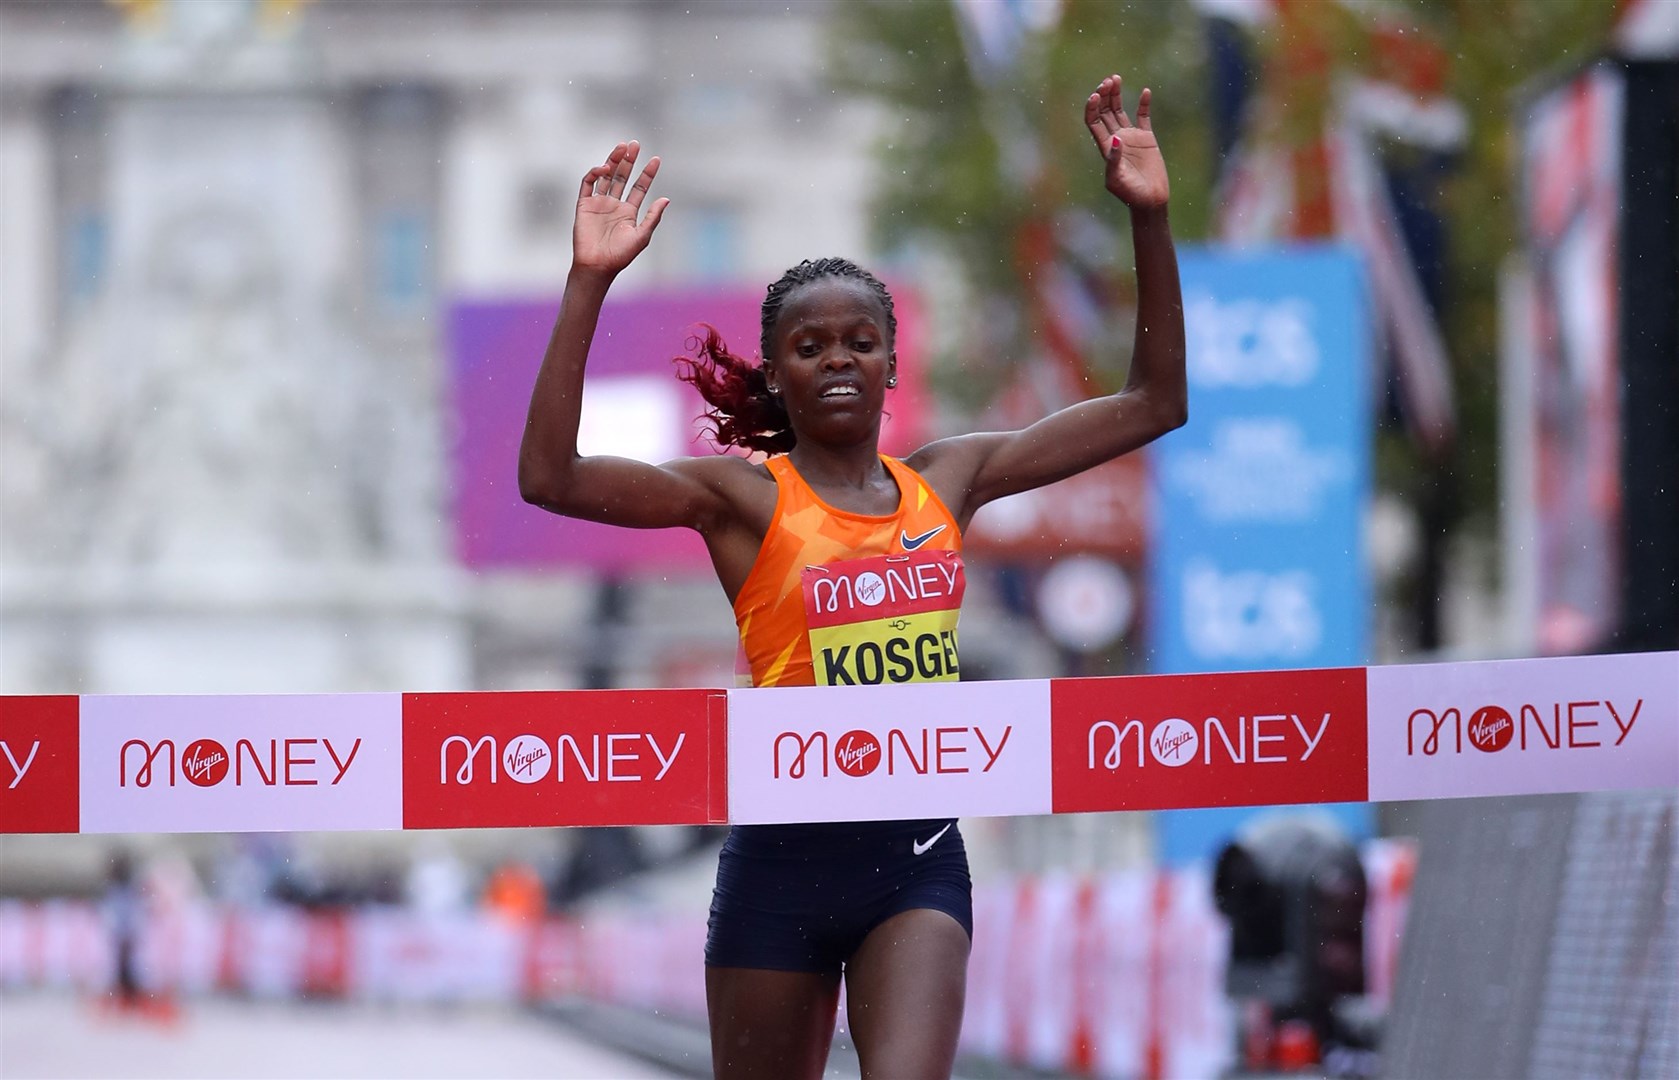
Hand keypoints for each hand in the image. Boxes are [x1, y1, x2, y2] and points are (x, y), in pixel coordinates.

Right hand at [573, 141, 669, 275]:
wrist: (597, 265)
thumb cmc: (621, 255)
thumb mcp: (642, 236)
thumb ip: (653, 217)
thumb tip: (666, 199)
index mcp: (628, 212)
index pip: (639, 187)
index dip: (647, 173)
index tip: (656, 159)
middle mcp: (614, 205)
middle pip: (622, 177)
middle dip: (629, 161)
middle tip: (635, 144)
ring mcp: (599, 203)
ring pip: (606, 176)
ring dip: (614, 161)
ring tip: (622, 147)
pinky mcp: (584, 204)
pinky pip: (588, 183)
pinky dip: (595, 173)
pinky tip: (605, 168)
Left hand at [1085, 75, 1168, 210]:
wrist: (1150, 200)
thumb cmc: (1131, 194)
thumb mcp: (1117, 180)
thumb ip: (1114, 161)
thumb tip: (1117, 139)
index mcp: (1105, 147)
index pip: (1093, 122)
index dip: (1091, 107)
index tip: (1095, 95)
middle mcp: (1115, 139)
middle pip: (1103, 112)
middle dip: (1103, 95)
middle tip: (1107, 81)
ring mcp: (1130, 137)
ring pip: (1118, 110)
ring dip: (1115, 94)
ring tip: (1115, 78)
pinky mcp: (1146, 138)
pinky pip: (1143, 116)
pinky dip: (1144, 103)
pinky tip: (1146, 92)